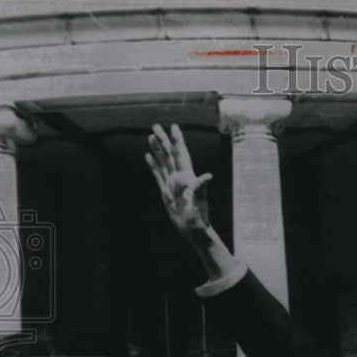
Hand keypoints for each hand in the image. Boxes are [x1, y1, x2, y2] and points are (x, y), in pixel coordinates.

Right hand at [145, 124, 213, 241]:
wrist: (193, 231)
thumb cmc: (198, 219)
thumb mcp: (199, 203)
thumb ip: (201, 189)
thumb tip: (208, 176)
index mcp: (187, 177)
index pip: (181, 155)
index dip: (177, 141)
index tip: (173, 127)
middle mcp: (180, 178)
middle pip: (170, 155)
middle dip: (163, 140)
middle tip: (155, 125)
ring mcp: (172, 184)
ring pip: (163, 162)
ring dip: (157, 150)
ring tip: (150, 136)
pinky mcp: (166, 192)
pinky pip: (158, 175)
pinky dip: (153, 165)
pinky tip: (148, 156)